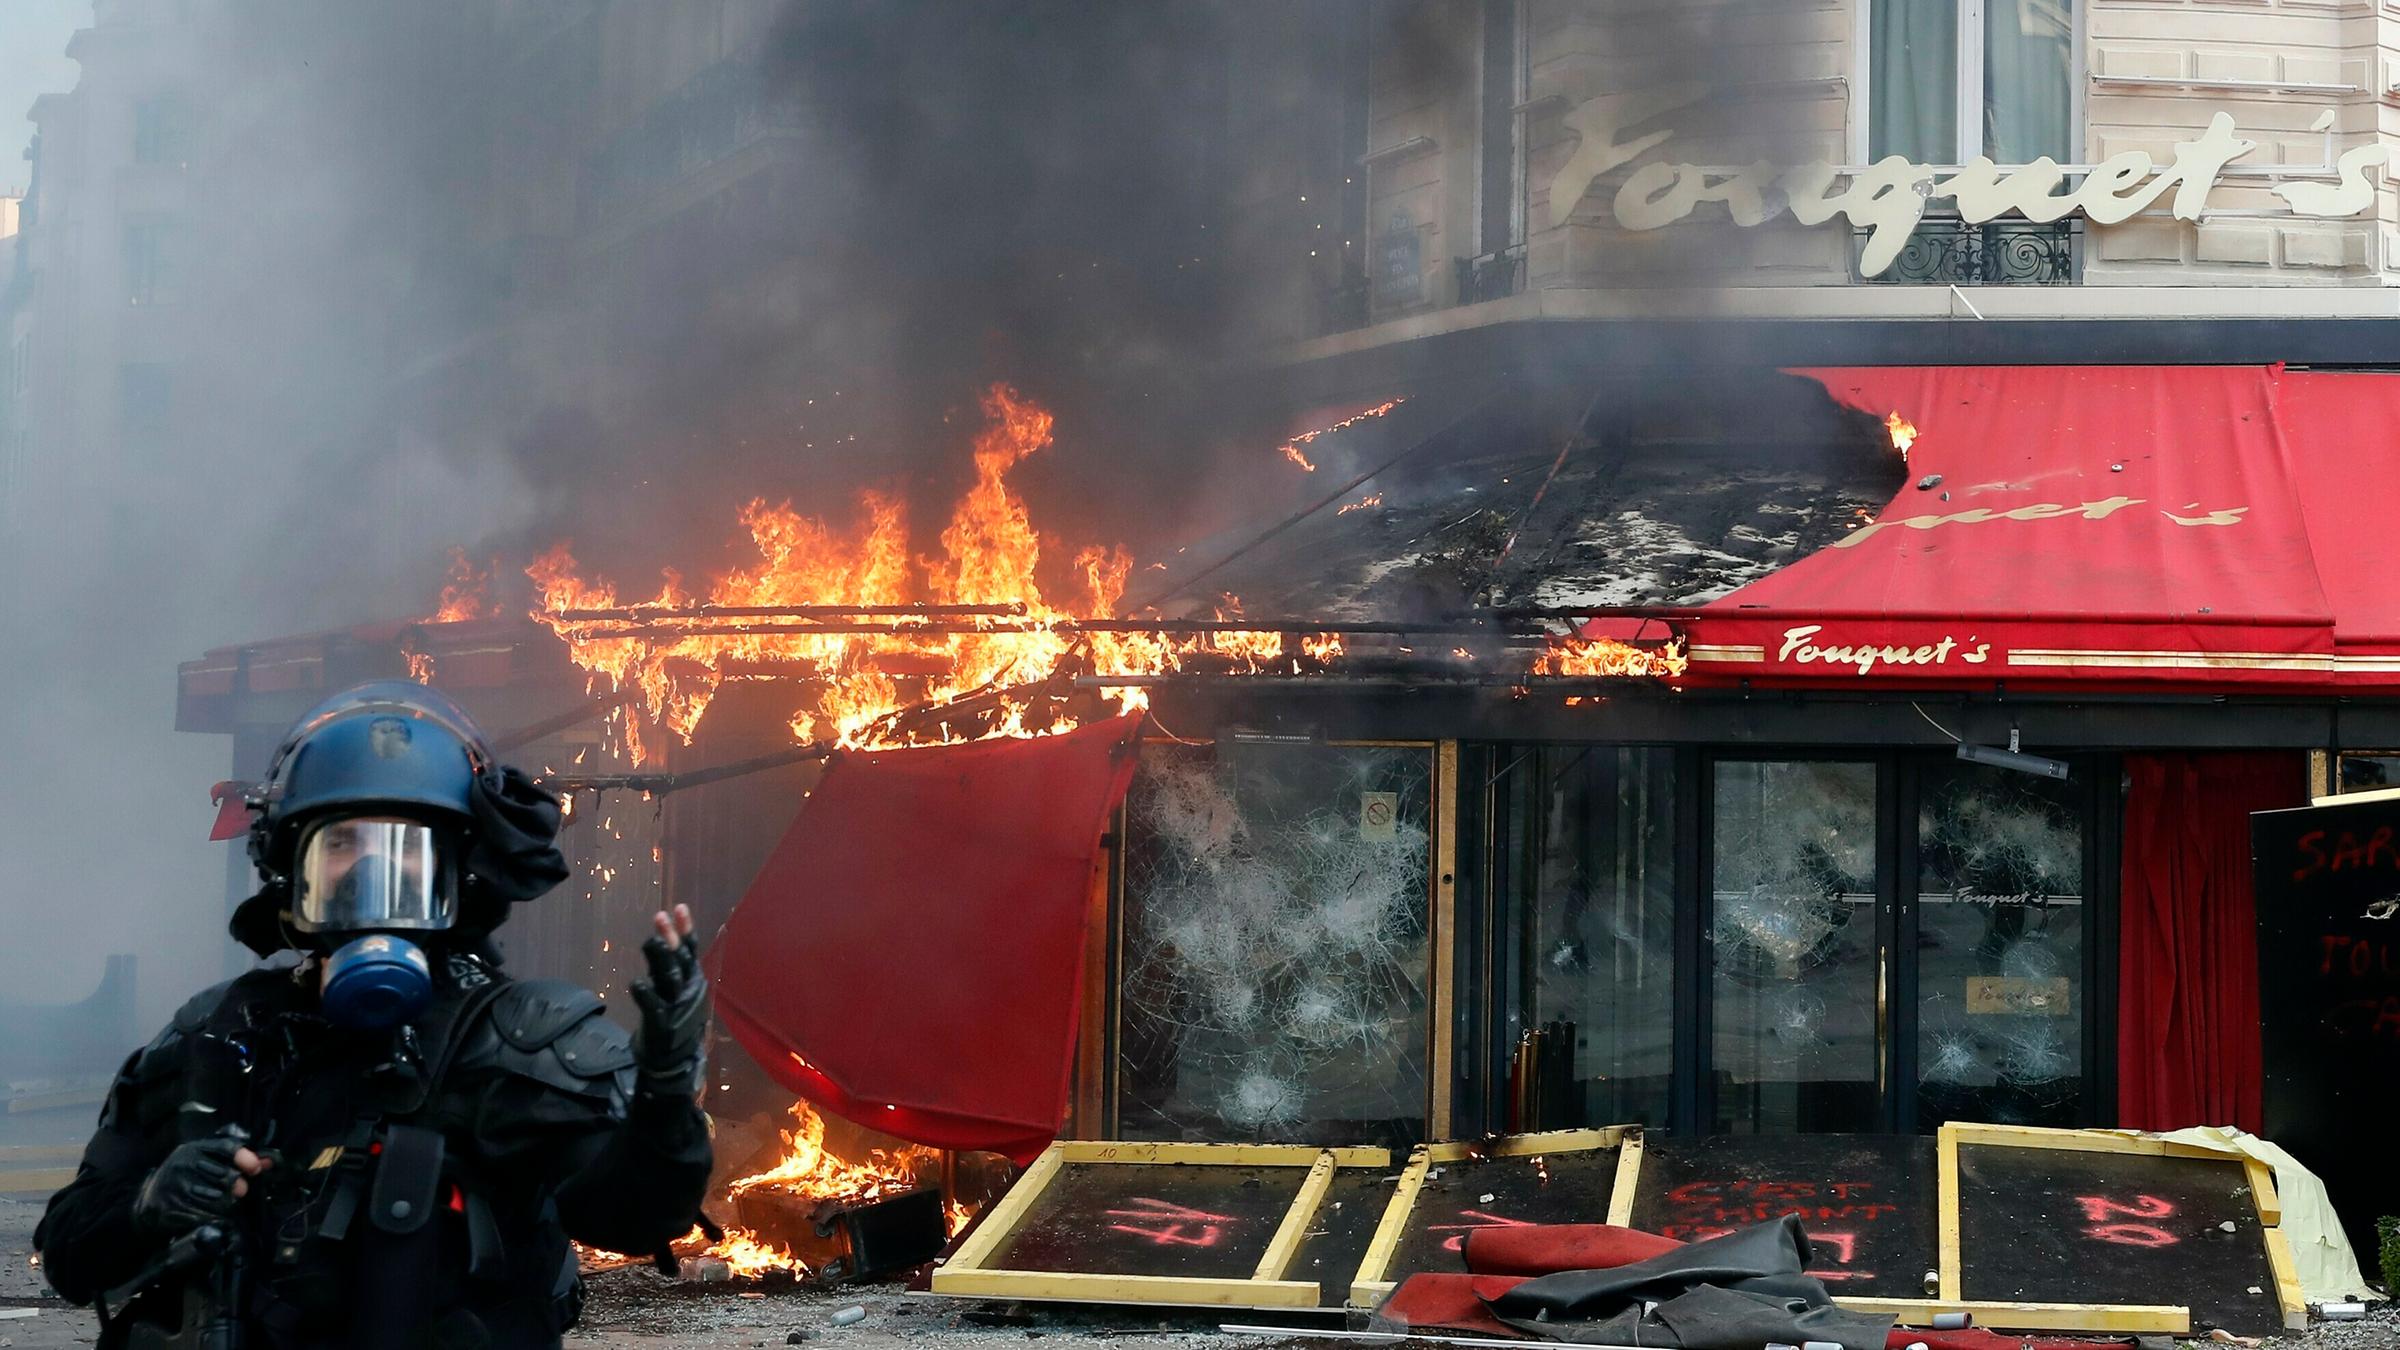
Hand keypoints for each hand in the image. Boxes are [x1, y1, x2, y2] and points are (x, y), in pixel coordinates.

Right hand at [132, 1130, 270, 1236]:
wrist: (149, 1200)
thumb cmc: (185, 1177)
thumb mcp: (203, 1160)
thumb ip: (235, 1159)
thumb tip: (269, 1162)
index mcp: (193, 1149)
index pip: (226, 1148)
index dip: (246, 1157)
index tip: (256, 1168)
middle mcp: (184, 1165)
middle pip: (227, 1176)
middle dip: (238, 1186)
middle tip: (238, 1190)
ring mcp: (177, 1187)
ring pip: (221, 1198)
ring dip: (228, 1204)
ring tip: (222, 1202)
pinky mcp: (173, 1208)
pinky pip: (207, 1216)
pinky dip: (216, 1217)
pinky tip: (212, 1215)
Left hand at [629, 904, 709, 1098]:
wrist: (675, 1063)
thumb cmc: (674, 1022)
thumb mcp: (678, 993)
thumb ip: (672, 968)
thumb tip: (663, 937)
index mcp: (692, 982)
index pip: (690, 950)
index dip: (685, 929)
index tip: (679, 907)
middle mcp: (688, 991)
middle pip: (680, 960)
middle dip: (670, 938)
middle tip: (660, 916)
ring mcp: (676, 1007)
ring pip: (669, 979)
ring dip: (661, 959)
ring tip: (651, 941)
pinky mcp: (662, 1025)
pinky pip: (654, 1007)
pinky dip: (646, 994)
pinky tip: (637, 982)